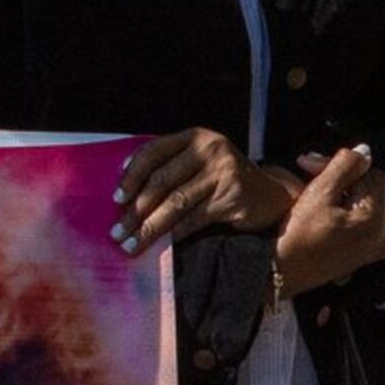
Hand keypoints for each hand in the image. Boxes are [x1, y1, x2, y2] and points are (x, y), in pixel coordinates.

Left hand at [111, 129, 293, 256]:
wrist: (269, 195)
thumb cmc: (223, 180)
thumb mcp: (199, 163)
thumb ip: (169, 168)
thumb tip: (124, 197)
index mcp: (195, 137)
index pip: (153, 152)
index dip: (131, 176)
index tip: (116, 200)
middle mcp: (210, 150)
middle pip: (162, 181)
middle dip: (135, 210)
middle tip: (117, 231)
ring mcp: (223, 173)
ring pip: (176, 204)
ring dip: (150, 228)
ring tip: (131, 244)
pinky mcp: (233, 198)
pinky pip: (194, 219)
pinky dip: (175, 235)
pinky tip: (161, 247)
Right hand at [271, 143, 384, 293]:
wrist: (282, 271)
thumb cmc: (297, 233)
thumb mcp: (319, 191)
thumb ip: (345, 165)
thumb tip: (365, 151)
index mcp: (374, 220)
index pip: (373, 175)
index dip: (346, 165)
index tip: (315, 166)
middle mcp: (382, 236)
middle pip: (377, 190)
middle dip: (351, 179)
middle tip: (318, 176)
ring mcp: (376, 248)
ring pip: (376, 206)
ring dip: (354, 194)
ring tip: (325, 193)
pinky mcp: (366, 256)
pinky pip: (372, 224)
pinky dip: (358, 212)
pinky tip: (334, 211)